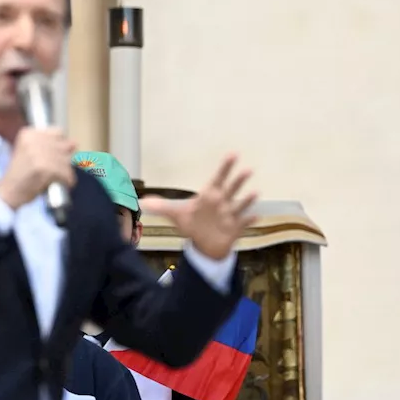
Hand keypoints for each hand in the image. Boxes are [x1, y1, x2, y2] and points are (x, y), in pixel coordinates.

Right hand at [0, 127, 76, 208]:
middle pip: (64, 146)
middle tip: (58, 170)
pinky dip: (68, 180)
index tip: (56, 155)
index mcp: (28, 134)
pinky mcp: (44, 168)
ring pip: (66, 160)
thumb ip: (48, 145)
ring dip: (66, 171)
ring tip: (59, 178)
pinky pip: (65, 172)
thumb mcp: (29, 151)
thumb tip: (74, 143)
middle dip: (65, 160)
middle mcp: (32, 140)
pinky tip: (64, 183)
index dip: (60, 145)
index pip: (57, 132)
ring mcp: (38, 153)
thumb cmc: (21, 173)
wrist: (9, 191)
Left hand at [143, 155, 257, 260]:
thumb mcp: (176, 215)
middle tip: (247, 169)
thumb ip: (162, 207)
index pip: (218, 179)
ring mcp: (230, 216)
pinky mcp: (234, 229)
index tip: (233, 154)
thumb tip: (143, 202)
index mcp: (209, 197)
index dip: (225, 168)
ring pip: (240, 205)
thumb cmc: (193, 225)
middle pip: (231, 189)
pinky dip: (249, 220)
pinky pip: (243, 223)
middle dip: (238, 181)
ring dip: (247, 199)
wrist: (204, 245)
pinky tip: (256, 216)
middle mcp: (222, 203)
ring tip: (255, 192)